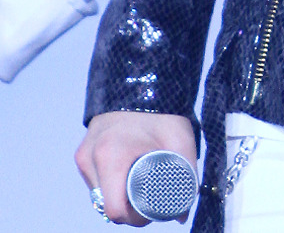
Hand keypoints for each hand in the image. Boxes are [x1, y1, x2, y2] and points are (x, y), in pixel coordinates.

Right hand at [76, 111, 196, 224]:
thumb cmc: (161, 111)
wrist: (142, 80)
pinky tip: (125, 175)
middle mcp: (91, 158)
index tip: (150, 211)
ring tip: (138, 185)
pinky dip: (109, 182)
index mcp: (111, 157)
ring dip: (116, 195)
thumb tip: (182, 213)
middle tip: (148, 199)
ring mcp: (84, 155)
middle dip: (127, 208)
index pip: (115, 210)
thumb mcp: (181, 141)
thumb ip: (186, 177)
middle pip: (106, 204)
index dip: (134, 218)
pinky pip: (94, 179)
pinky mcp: (82, 151)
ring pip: (98, 193)